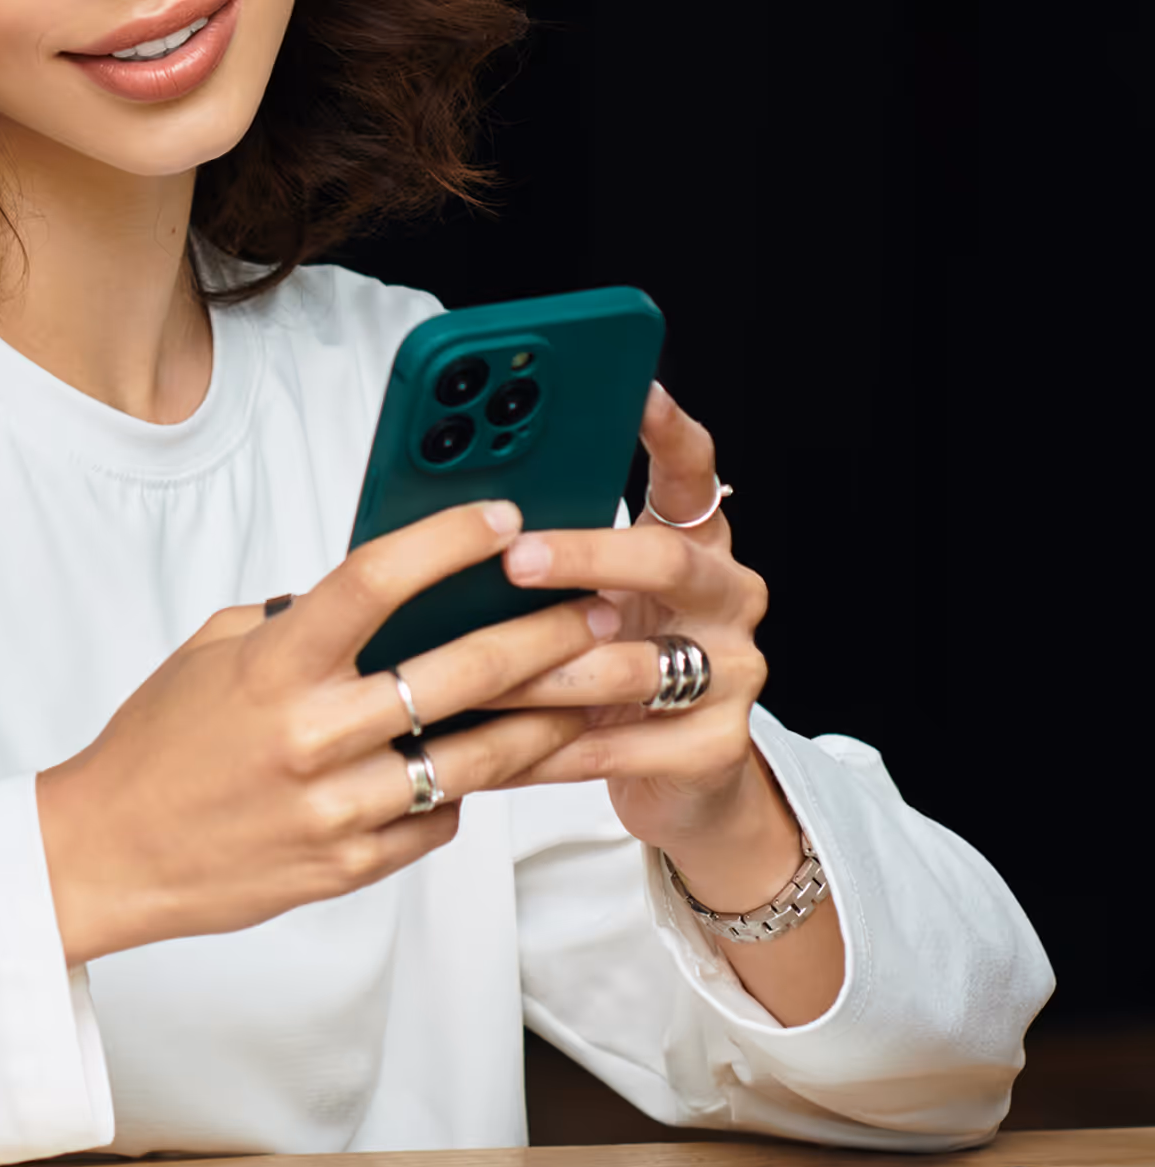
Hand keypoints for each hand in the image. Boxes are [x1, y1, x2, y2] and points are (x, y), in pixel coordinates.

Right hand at [36, 500, 623, 966]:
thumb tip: (379, 596)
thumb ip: (291, 623)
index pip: (376, 579)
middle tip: (599, 610)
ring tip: (594, 690)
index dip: (449, 540)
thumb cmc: (154, 748)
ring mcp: (335, 806)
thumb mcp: (207, 657)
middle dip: (545, 633)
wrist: (105, 853)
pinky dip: (468, 791)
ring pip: (476, 755)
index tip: (500, 518)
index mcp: (271, 667)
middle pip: (460, 670)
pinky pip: (440, 821)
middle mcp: (309, 734)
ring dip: (547, 719)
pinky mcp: (349, 864)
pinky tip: (493, 764)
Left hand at [492, 384, 798, 909]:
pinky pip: (613, 746)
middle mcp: (725, 595)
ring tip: (472, 674)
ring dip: (543, 671)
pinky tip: (485, 749)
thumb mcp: (584, 600)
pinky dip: (541, 749)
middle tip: (516, 557)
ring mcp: (732, 670)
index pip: (691, 472)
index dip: (668, 431)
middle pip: (666, 558)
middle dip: (586, 553)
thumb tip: (437, 518)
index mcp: (696, 545)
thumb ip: (541, 559)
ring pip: (633, 663)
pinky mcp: (715, 746)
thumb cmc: (609, 663)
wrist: (677, 776)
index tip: (637, 388)